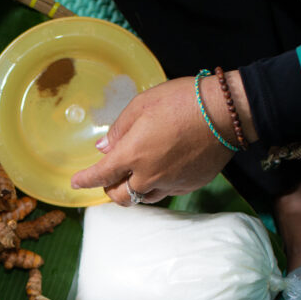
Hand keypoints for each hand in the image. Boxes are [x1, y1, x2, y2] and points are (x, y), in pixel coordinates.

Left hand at [70, 71, 256, 205]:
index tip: (75, 183)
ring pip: (143, 198)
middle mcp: (149, 176)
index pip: (101, 175)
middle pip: (120, 197)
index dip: (85, 180)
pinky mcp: (189, 185)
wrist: (225, 112)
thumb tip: (104, 147)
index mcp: (132, 155)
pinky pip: (166, 192)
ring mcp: (171, 183)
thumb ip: (119, 129)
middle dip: (110, 189)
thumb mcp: (142, 105)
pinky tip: (160, 171)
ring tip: (134, 177)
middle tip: (109, 178)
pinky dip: (157, 186)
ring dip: (133, 191)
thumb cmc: (181, 101)